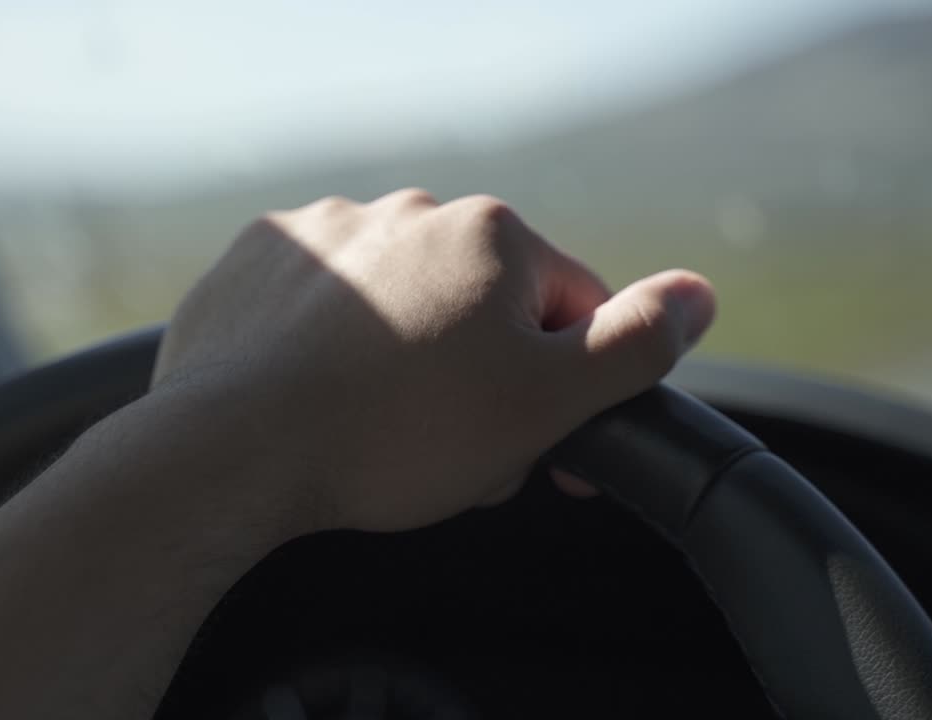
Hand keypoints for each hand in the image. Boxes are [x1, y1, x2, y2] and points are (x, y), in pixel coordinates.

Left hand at [151, 190, 714, 532]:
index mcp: (489, 235)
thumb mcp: (545, 403)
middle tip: (450, 454)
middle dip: (481, 382)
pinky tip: (321, 400)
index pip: (571, 308)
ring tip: (377, 431)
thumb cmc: (394, 434)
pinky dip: (334, 351)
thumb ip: (635, 345)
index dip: (566, 388)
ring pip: (404, 310)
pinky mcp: (260, 263)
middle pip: (482, 311)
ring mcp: (326, 233)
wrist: (233, 449)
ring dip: (409, 366)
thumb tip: (698, 295)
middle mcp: (407, 211)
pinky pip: (327, 310)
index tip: (538, 448)